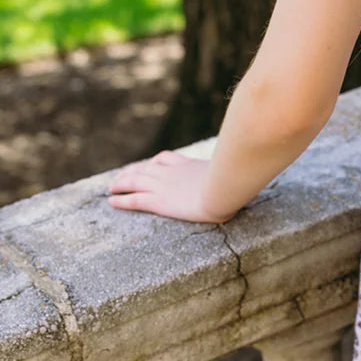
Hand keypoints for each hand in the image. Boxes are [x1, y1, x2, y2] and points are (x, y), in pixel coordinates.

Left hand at [107, 151, 233, 222]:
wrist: (224, 190)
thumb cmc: (234, 182)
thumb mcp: (233, 171)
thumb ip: (232, 169)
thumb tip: (249, 165)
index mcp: (188, 165)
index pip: (166, 159)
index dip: (154, 163)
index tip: (148, 166)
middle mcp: (172, 173)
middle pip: (145, 168)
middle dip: (132, 171)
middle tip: (122, 176)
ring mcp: (164, 186)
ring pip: (135, 181)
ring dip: (121, 182)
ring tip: (112, 186)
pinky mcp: (159, 201)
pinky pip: (134, 199)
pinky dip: (121, 199)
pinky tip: (111, 201)